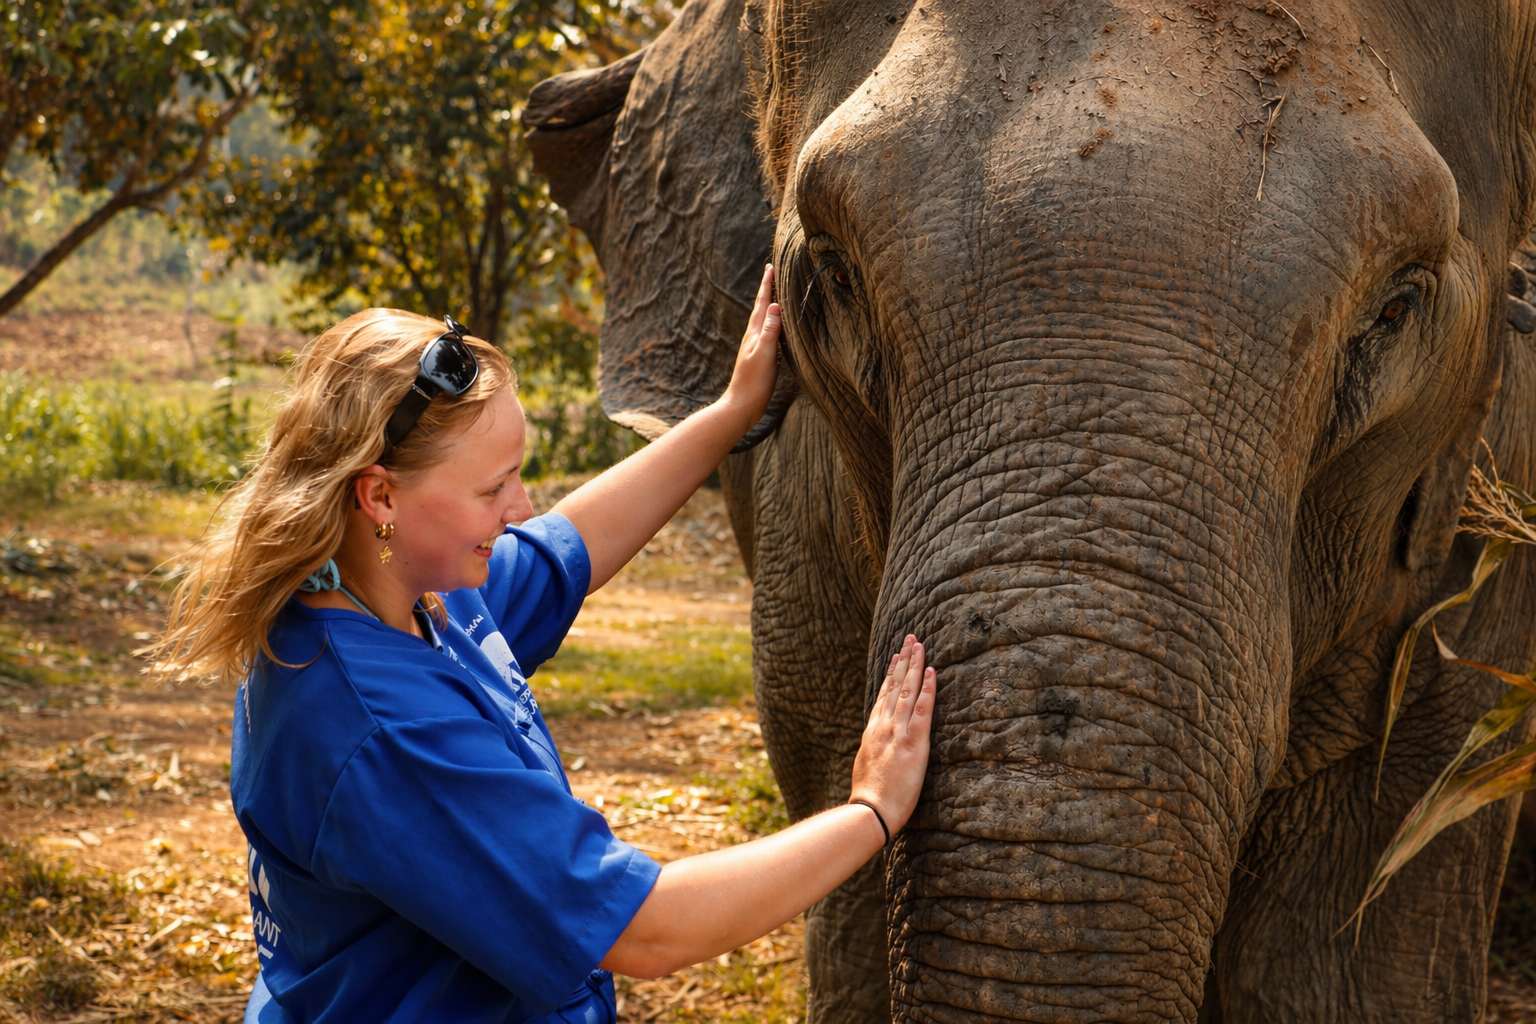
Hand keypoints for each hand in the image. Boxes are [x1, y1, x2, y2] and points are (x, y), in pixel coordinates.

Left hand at [717, 264, 780, 429]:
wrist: (741, 406)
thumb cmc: (754, 383)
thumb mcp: (765, 354)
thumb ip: (770, 330)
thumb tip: (776, 305)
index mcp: (754, 333)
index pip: (762, 303)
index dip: (767, 285)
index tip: (771, 266)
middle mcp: (752, 337)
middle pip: (761, 308)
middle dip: (767, 290)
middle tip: (772, 272)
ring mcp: (754, 347)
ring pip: (762, 319)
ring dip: (769, 305)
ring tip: (774, 294)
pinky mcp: (758, 358)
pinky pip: (766, 333)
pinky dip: (771, 323)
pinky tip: (773, 328)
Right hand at [849, 636, 935, 835]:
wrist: (870, 811)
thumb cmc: (869, 797)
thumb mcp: (865, 767)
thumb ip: (872, 750)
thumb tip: (876, 746)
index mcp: (872, 732)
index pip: (883, 696)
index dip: (890, 674)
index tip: (896, 656)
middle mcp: (883, 726)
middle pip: (894, 686)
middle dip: (903, 660)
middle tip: (910, 638)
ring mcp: (898, 732)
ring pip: (907, 691)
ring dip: (915, 665)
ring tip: (920, 645)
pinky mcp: (913, 742)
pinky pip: (922, 710)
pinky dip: (927, 689)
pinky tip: (931, 672)